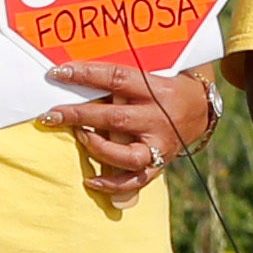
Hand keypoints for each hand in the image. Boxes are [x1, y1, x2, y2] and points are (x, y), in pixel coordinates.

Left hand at [40, 59, 203, 202]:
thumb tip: (80, 68)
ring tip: (79, 136)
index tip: (58, 73)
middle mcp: (159, 118)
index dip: (86, 75)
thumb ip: (123, 73)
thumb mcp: (152, 70)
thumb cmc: (166, 83)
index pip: (117, 78)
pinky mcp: (160, 163)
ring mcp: (159, 144)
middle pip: (115, 118)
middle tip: (51, 114)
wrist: (201, 107)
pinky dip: (112, 184)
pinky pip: (136, 180)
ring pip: (126, 155)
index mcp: (157, 88)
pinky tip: (91, 179)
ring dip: (97, 148)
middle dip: (79, 115)